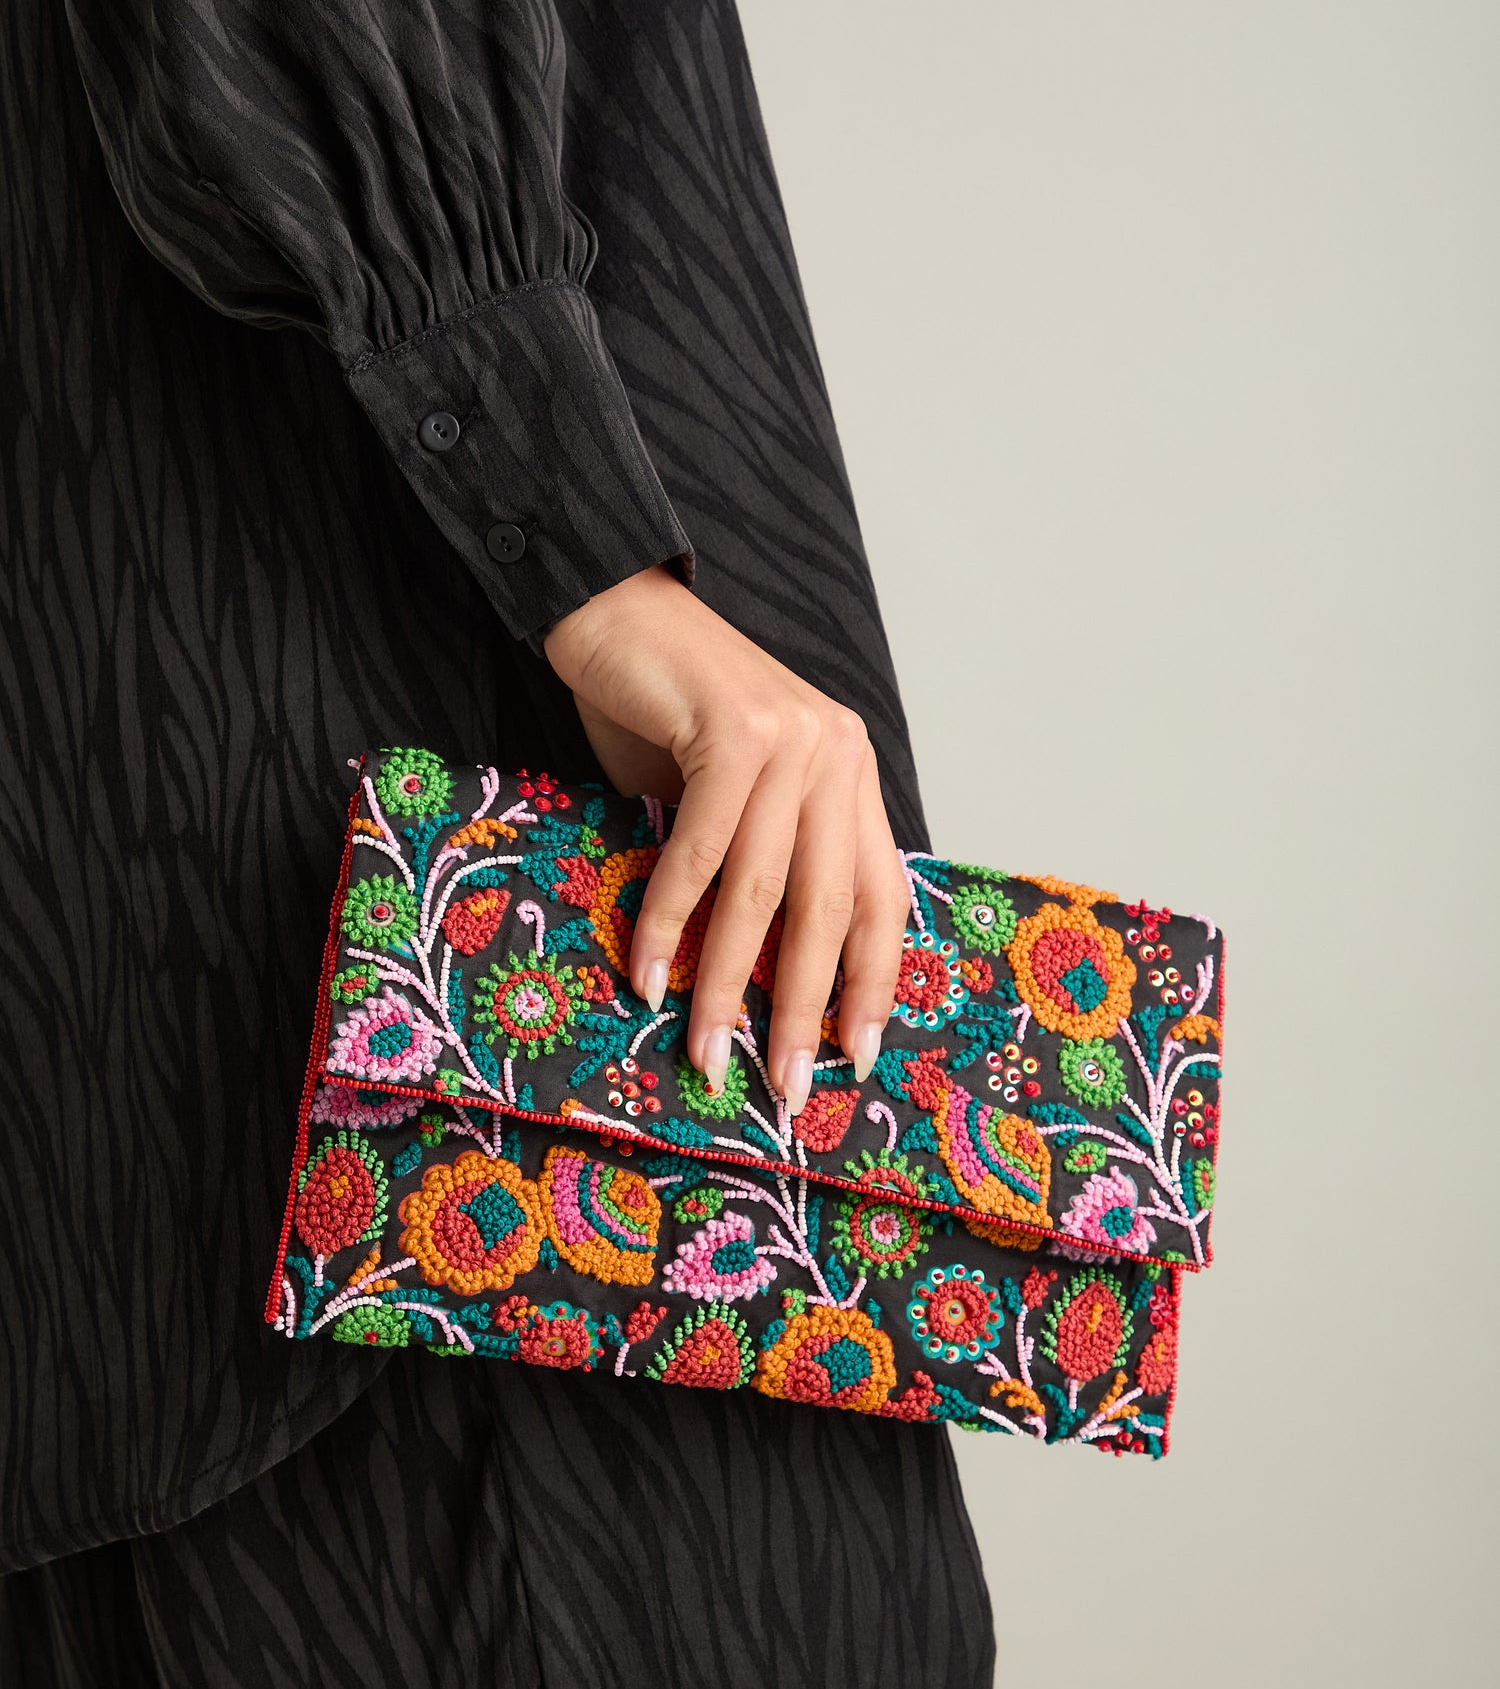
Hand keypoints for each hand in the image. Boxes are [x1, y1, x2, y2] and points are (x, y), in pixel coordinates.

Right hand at [542, 564, 907, 1113]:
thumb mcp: (727, 793)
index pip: (879, 895)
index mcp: (849, 773)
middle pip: (832, 907)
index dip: (872, 981)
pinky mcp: (735, 734)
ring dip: (731, 983)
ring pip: (765, 891)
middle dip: (807, 1007)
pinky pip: (703, 853)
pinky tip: (648, 975)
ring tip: (709, 1052)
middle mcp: (838, 754)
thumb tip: (755, 976)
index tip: (858, 1055)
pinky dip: (669, 921)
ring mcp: (792, 740)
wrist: (606, 605)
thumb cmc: (658, 711)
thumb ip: (756, 862)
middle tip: (787, 1084)